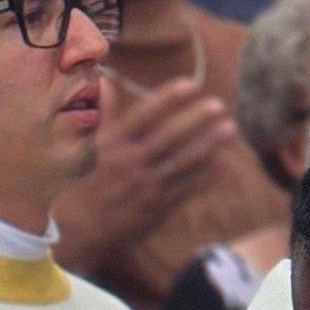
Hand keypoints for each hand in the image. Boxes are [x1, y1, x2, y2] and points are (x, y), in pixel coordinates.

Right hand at [54, 77, 235, 272]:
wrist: (79, 229)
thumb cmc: (89, 181)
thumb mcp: (93, 146)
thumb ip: (106, 112)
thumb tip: (106, 80)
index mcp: (113, 145)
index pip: (144, 115)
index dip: (167, 99)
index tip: (189, 84)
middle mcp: (129, 163)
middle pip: (169, 136)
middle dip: (196, 119)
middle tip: (218, 104)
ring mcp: (144, 186)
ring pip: (182, 161)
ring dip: (209, 144)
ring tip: (230, 128)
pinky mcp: (156, 207)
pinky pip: (186, 188)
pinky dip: (206, 175)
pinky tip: (222, 162)